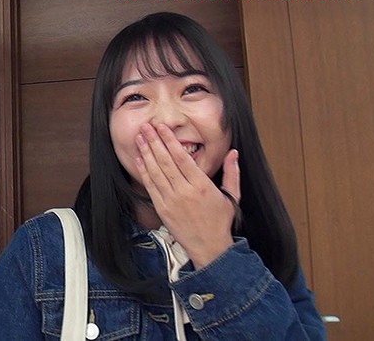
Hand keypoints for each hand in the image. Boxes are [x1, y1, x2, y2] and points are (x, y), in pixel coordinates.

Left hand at [134, 122, 239, 268]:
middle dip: (154, 141)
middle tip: (145, 127)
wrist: (210, 247)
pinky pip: (151, 187)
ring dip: (146, 153)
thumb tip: (233, 153)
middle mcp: (184, 191)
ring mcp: (171, 200)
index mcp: (201, 185)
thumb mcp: (232, 196)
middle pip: (165, 161)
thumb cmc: (220, 221)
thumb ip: (232, 173)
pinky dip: (144, 172)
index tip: (162, 127)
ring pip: (156, 172)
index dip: (170, 140)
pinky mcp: (163, 209)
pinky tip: (140, 160)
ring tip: (139, 138)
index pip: (182, 157)